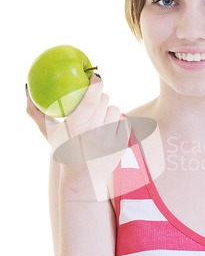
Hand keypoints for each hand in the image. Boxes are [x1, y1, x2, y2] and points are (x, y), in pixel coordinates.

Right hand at [26, 74, 129, 199]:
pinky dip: (118, 123)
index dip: (96, 83)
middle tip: (94, 102)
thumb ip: (38, 115)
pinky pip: (125, 122)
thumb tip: (28, 95)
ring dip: (109, 110)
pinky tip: (109, 128)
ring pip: (115, 109)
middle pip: (105, 100)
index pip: (92, 98)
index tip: (96, 77)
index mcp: (77, 126)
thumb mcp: (50, 135)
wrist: (83, 178)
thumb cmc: (64, 151)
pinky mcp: (121, 145)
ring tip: (101, 117)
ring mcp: (110, 139)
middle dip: (100, 98)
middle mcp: (95, 132)